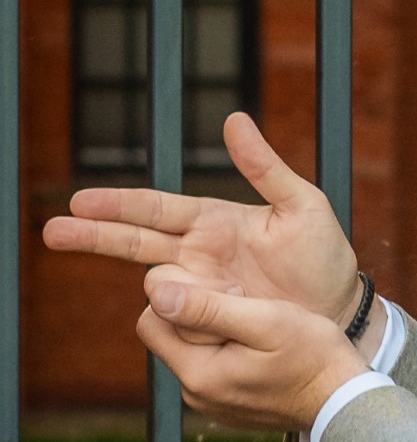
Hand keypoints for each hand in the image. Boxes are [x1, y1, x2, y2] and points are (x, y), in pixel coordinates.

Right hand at [43, 111, 379, 334]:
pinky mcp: (209, 320)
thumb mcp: (303, 205)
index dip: (118, 204)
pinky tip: (168, 317)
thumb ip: (267, 168)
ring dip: (158, 287)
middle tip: (52, 232)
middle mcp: (197, 254)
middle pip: (133, 242)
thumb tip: (235, 120)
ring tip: (167, 292)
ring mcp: (200, 289)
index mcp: (213, 220)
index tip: (80, 201)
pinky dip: (173, 316)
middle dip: (93, 236)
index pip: (154, 208)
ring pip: (154, 283)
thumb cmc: (325, 258)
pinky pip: (178, 319)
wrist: (341, 314)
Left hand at [138, 274, 368, 432]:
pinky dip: (227, 350)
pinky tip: (261, 350)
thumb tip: (157, 292)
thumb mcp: (265, 321)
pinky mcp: (224, 405)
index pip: (152, 318)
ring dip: (216, 330)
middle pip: (169, 334)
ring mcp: (209, 403)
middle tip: (247, 307)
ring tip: (258, 331)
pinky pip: (209, 366)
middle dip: (199, 311)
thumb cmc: (313, 357)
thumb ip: (209, 308)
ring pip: (190, 348)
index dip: (185, 294)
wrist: (343, 402)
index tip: (233, 293)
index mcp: (198, 374)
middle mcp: (194, 394)